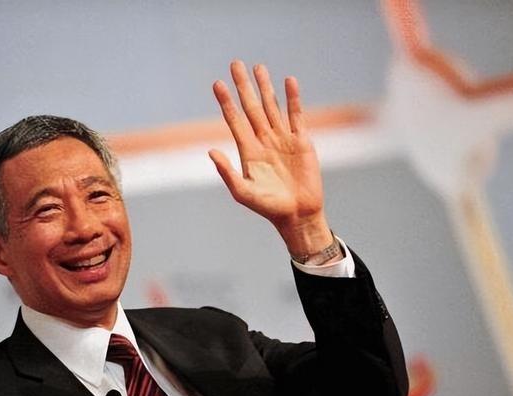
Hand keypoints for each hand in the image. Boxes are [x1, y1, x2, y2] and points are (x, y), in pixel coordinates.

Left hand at [209, 60, 333, 256]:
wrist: (298, 214)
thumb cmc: (268, 207)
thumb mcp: (243, 192)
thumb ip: (227, 172)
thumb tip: (211, 151)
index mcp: (248, 150)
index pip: (235, 120)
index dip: (226, 102)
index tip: (217, 84)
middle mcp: (263, 140)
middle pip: (251, 107)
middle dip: (244, 86)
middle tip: (235, 64)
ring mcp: (283, 139)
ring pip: (272, 106)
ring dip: (265, 87)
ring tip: (258, 67)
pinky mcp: (302, 141)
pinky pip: (296, 115)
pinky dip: (292, 99)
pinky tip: (289, 82)